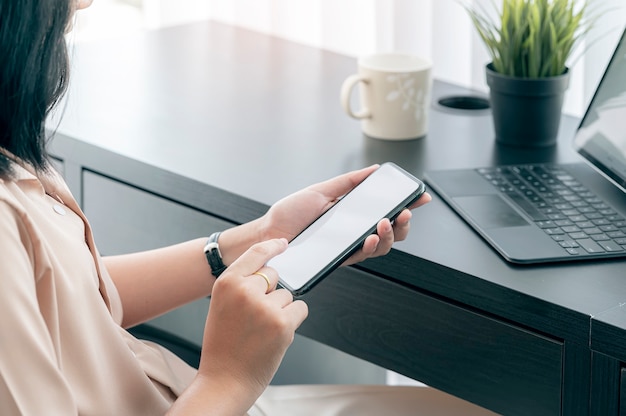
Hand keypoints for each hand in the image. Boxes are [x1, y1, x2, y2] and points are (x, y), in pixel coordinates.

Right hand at [198, 239, 307, 408]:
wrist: (225, 380)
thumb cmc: (224, 345)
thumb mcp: (222, 306)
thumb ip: (241, 285)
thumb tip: (270, 270)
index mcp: (226, 283)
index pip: (255, 254)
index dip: (271, 247)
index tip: (282, 243)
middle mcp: (245, 291)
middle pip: (274, 274)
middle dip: (271, 290)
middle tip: (255, 316)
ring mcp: (264, 307)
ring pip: (286, 295)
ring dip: (280, 310)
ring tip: (260, 331)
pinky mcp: (282, 323)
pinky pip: (300, 308)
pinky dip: (293, 319)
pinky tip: (275, 335)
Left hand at [260, 165, 430, 264]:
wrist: (270, 234)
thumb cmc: (290, 213)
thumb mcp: (321, 189)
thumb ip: (349, 182)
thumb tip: (374, 170)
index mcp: (353, 212)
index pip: (386, 208)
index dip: (407, 203)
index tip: (421, 195)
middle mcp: (355, 229)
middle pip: (392, 231)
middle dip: (405, 223)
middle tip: (405, 213)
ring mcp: (350, 245)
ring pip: (383, 246)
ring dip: (391, 234)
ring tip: (385, 222)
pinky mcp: (340, 258)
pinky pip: (363, 256)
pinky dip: (372, 246)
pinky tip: (371, 237)